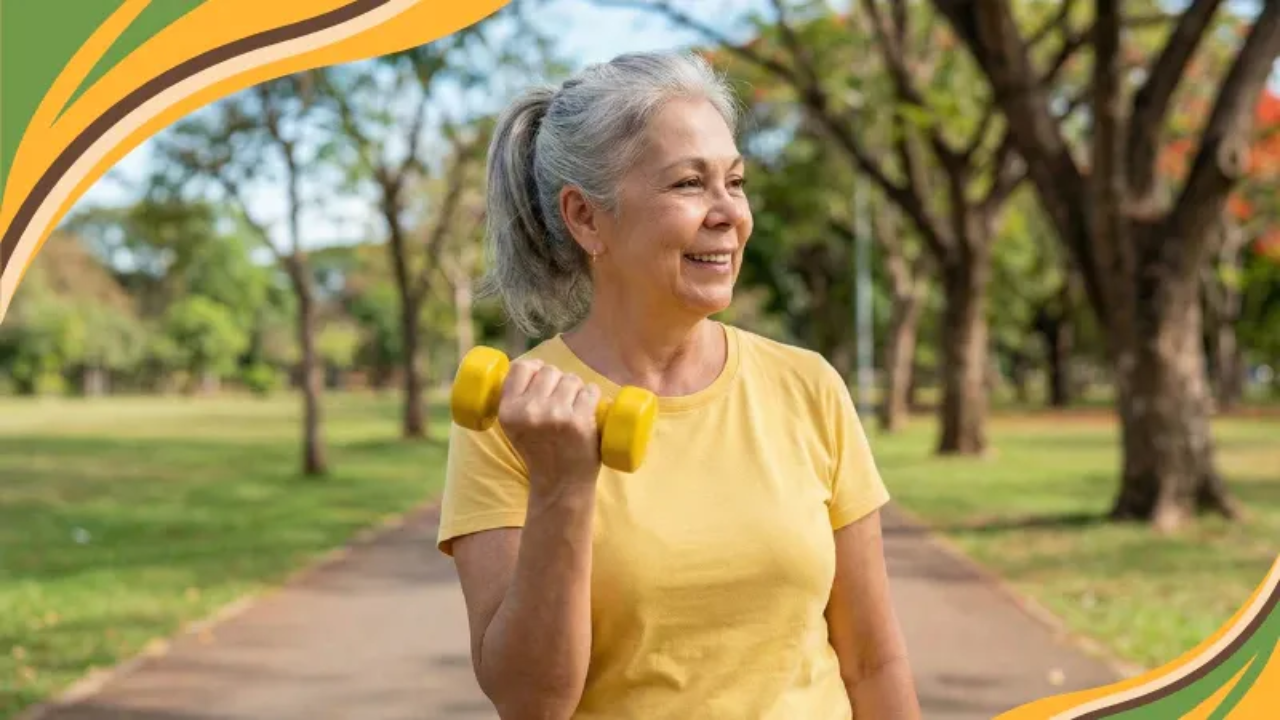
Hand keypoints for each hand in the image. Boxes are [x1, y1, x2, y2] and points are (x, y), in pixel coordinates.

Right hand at [497, 359, 603, 488]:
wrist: (559, 486)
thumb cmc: (539, 452)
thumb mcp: (514, 428)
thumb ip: (517, 400)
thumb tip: (534, 365)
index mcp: (508, 411)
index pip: (522, 368)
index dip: (536, 368)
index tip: (543, 376)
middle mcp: (529, 411)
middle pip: (550, 371)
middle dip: (559, 381)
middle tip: (562, 401)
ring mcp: (555, 416)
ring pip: (572, 379)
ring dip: (577, 389)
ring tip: (575, 408)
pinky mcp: (579, 422)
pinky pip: (590, 391)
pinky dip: (593, 396)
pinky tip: (590, 409)